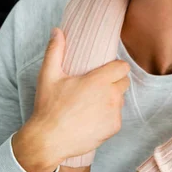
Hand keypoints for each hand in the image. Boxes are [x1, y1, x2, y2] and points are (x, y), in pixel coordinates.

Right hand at [13, 28, 130, 171]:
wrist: (48, 141)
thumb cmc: (48, 107)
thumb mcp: (49, 76)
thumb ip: (55, 51)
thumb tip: (57, 31)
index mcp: (99, 80)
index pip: (123, 67)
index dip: (115, 68)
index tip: (105, 71)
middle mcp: (111, 95)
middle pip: (124, 82)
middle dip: (114, 83)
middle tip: (95, 88)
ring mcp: (114, 112)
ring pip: (120, 100)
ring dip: (111, 100)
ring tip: (91, 104)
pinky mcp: (114, 127)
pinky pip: (117, 117)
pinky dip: (108, 117)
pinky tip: (92, 119)